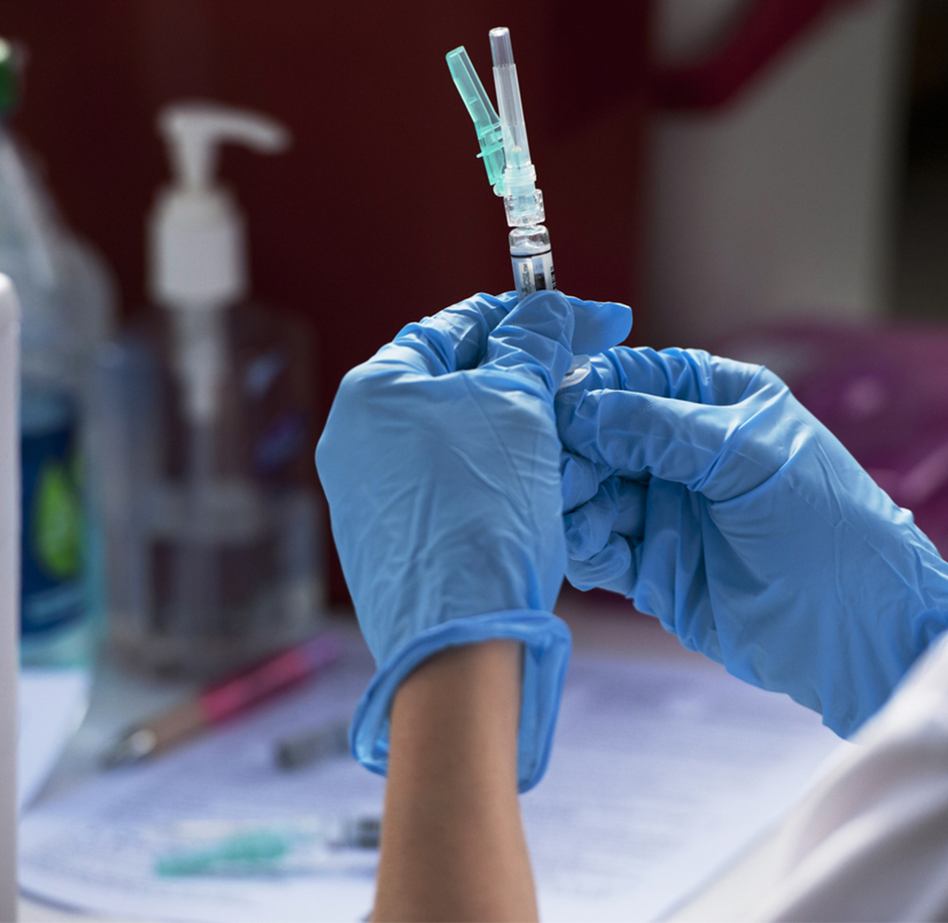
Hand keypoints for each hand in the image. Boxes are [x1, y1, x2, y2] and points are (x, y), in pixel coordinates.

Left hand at [317, 290, 630, 789]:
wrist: (461, 640)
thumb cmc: (484, 515)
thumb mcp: (520, 405)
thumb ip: (535, 342)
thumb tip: (553, 307)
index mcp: (374, 390)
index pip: (458, 323)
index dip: (530, 315)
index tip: (590, 320)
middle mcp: (356, 439)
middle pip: (455, 380)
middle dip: (526, 372)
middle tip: (587, 373)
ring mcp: (369, 496)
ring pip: (457, 437)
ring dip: (516, 426)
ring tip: (573, 431)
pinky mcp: (391, 542)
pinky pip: (450, 488)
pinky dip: (495, 477)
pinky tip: (537, 490)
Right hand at [556, 346, 947, 735]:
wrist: (859, 635)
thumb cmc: (828, 529)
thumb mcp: (749, 460)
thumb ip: (662, 431)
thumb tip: (581, 406)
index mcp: (715, 402)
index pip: (631, 377)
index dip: (588, 389)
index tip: (552, 409)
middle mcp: (684, 450)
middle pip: (599, 435)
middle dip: (572, 451)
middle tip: (556, 475)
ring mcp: (668, 509)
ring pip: (591, 491)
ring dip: (574, 501)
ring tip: (573, 517)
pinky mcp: (655, 566)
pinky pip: (600, 544)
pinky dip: (587, 544)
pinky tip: (595, 552)